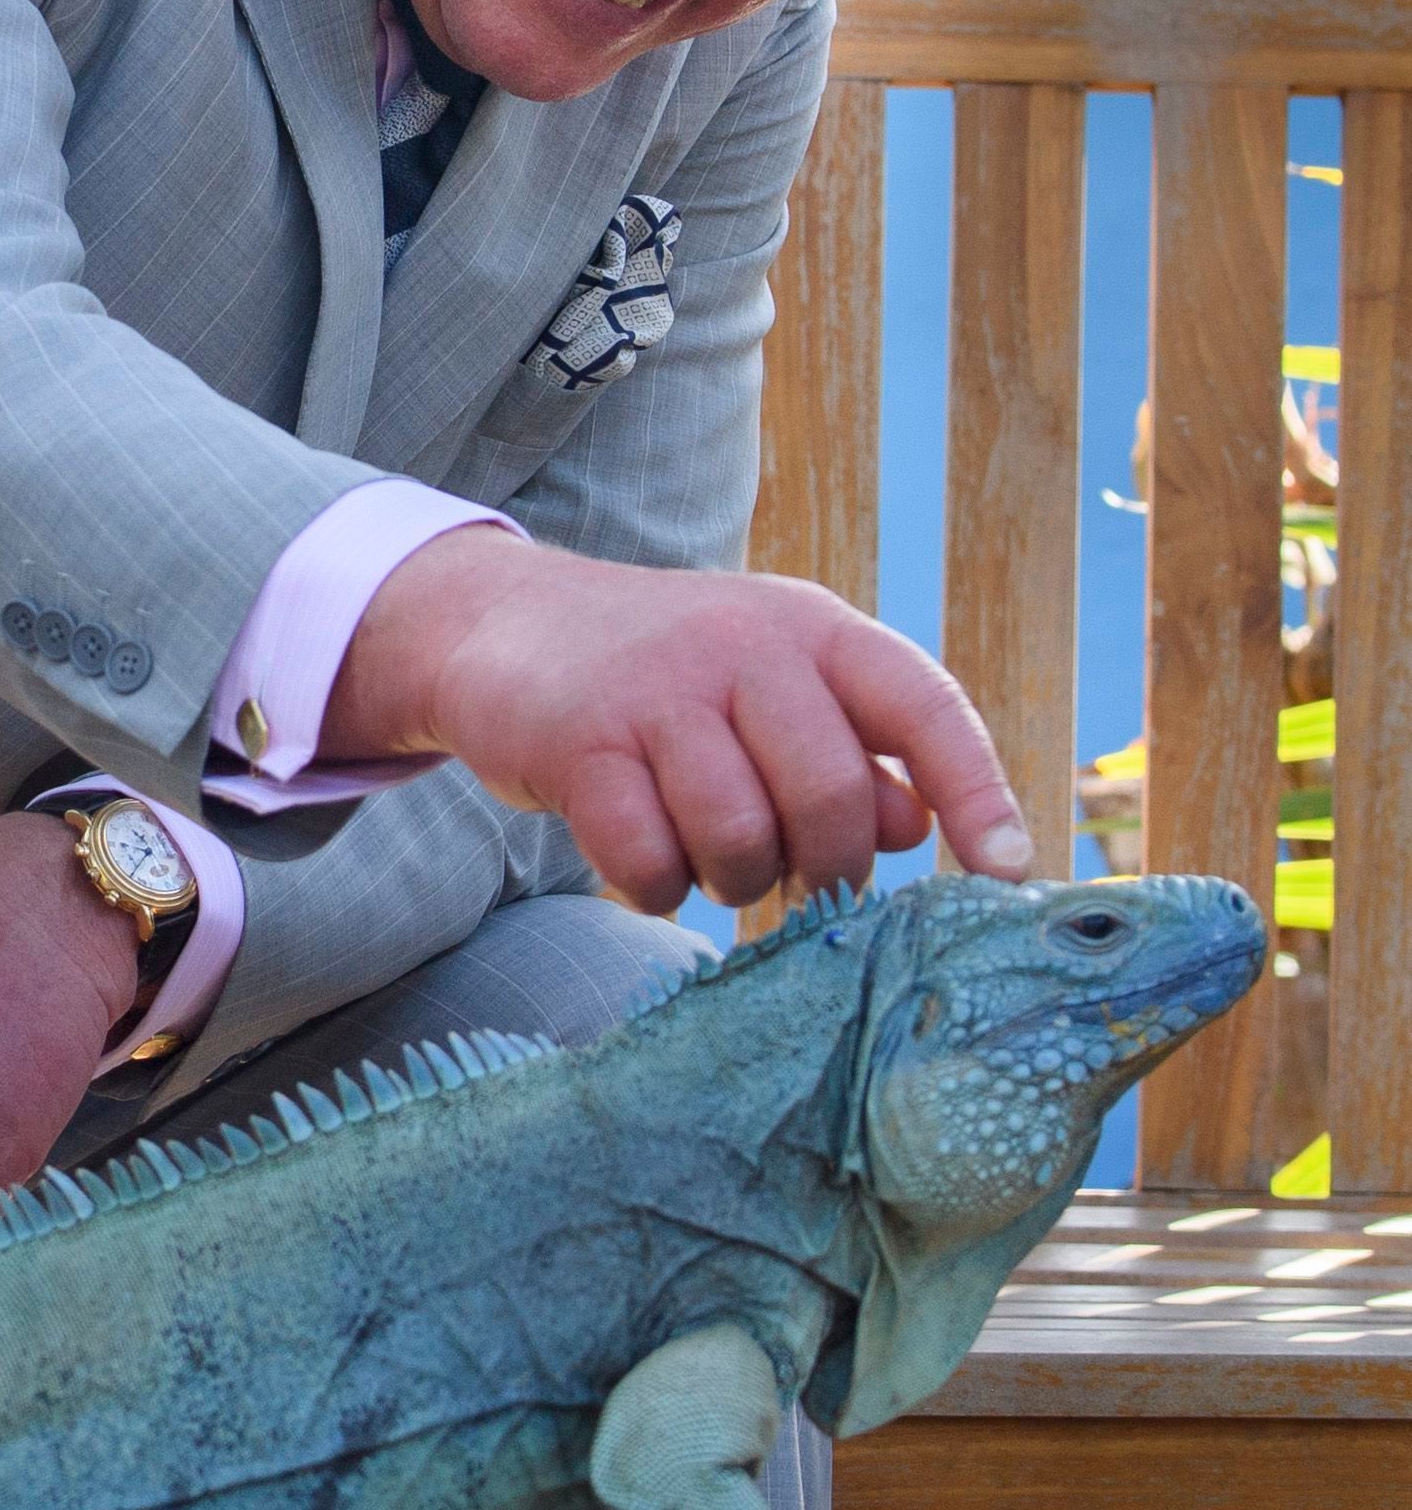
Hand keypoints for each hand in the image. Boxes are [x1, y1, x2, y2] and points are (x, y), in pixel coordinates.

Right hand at [323, 532, 1029, 914]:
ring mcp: (658, 690)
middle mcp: (743, 645)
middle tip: (788, 875)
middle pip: (829, 797)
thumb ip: (851, 751)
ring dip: (730, 880)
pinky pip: (648, 860)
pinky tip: (639, 855)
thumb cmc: (661, 676)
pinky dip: (653, 885)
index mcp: (811, 629)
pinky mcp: (581, 741)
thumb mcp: (768, 689)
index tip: (1009, 872)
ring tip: (703, 856)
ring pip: (739, 838)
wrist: (499, 624)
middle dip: (821, 867)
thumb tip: (921, 826)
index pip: (924, 705)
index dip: (978, 791)